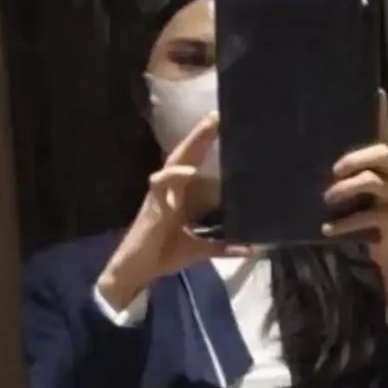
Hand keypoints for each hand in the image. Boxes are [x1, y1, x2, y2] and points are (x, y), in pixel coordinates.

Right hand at [95, 116, 244, 312]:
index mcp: (182, 198)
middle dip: (201, 136)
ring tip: (208, 126)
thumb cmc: (162, 256)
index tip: (228, 132)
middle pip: (187, 156)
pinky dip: (176, 175)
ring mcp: (161, 194)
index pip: (199, 167)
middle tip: (218, 115)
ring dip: (191, 143)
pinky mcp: (152, 204)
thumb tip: (252, 248)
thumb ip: (223, 247)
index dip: (209, 150)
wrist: (136, 271)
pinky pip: (162, 182)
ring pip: (176, 161)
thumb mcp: (199, 251)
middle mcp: (172, 190)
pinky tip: (190, 170)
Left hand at [324, 92, 387, 316]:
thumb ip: (343, 181)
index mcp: (385, 167)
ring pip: (373, 182)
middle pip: (382, 153)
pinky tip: (327, 228)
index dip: (381, 114)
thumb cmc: (370, 222)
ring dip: (346, 189)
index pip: (384, 135)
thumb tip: (307, 167)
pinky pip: (368, 216)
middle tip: (334, 169)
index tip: (376, 92)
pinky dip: (344, 223)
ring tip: (326, 199)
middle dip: (355, 157)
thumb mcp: (357, 197)